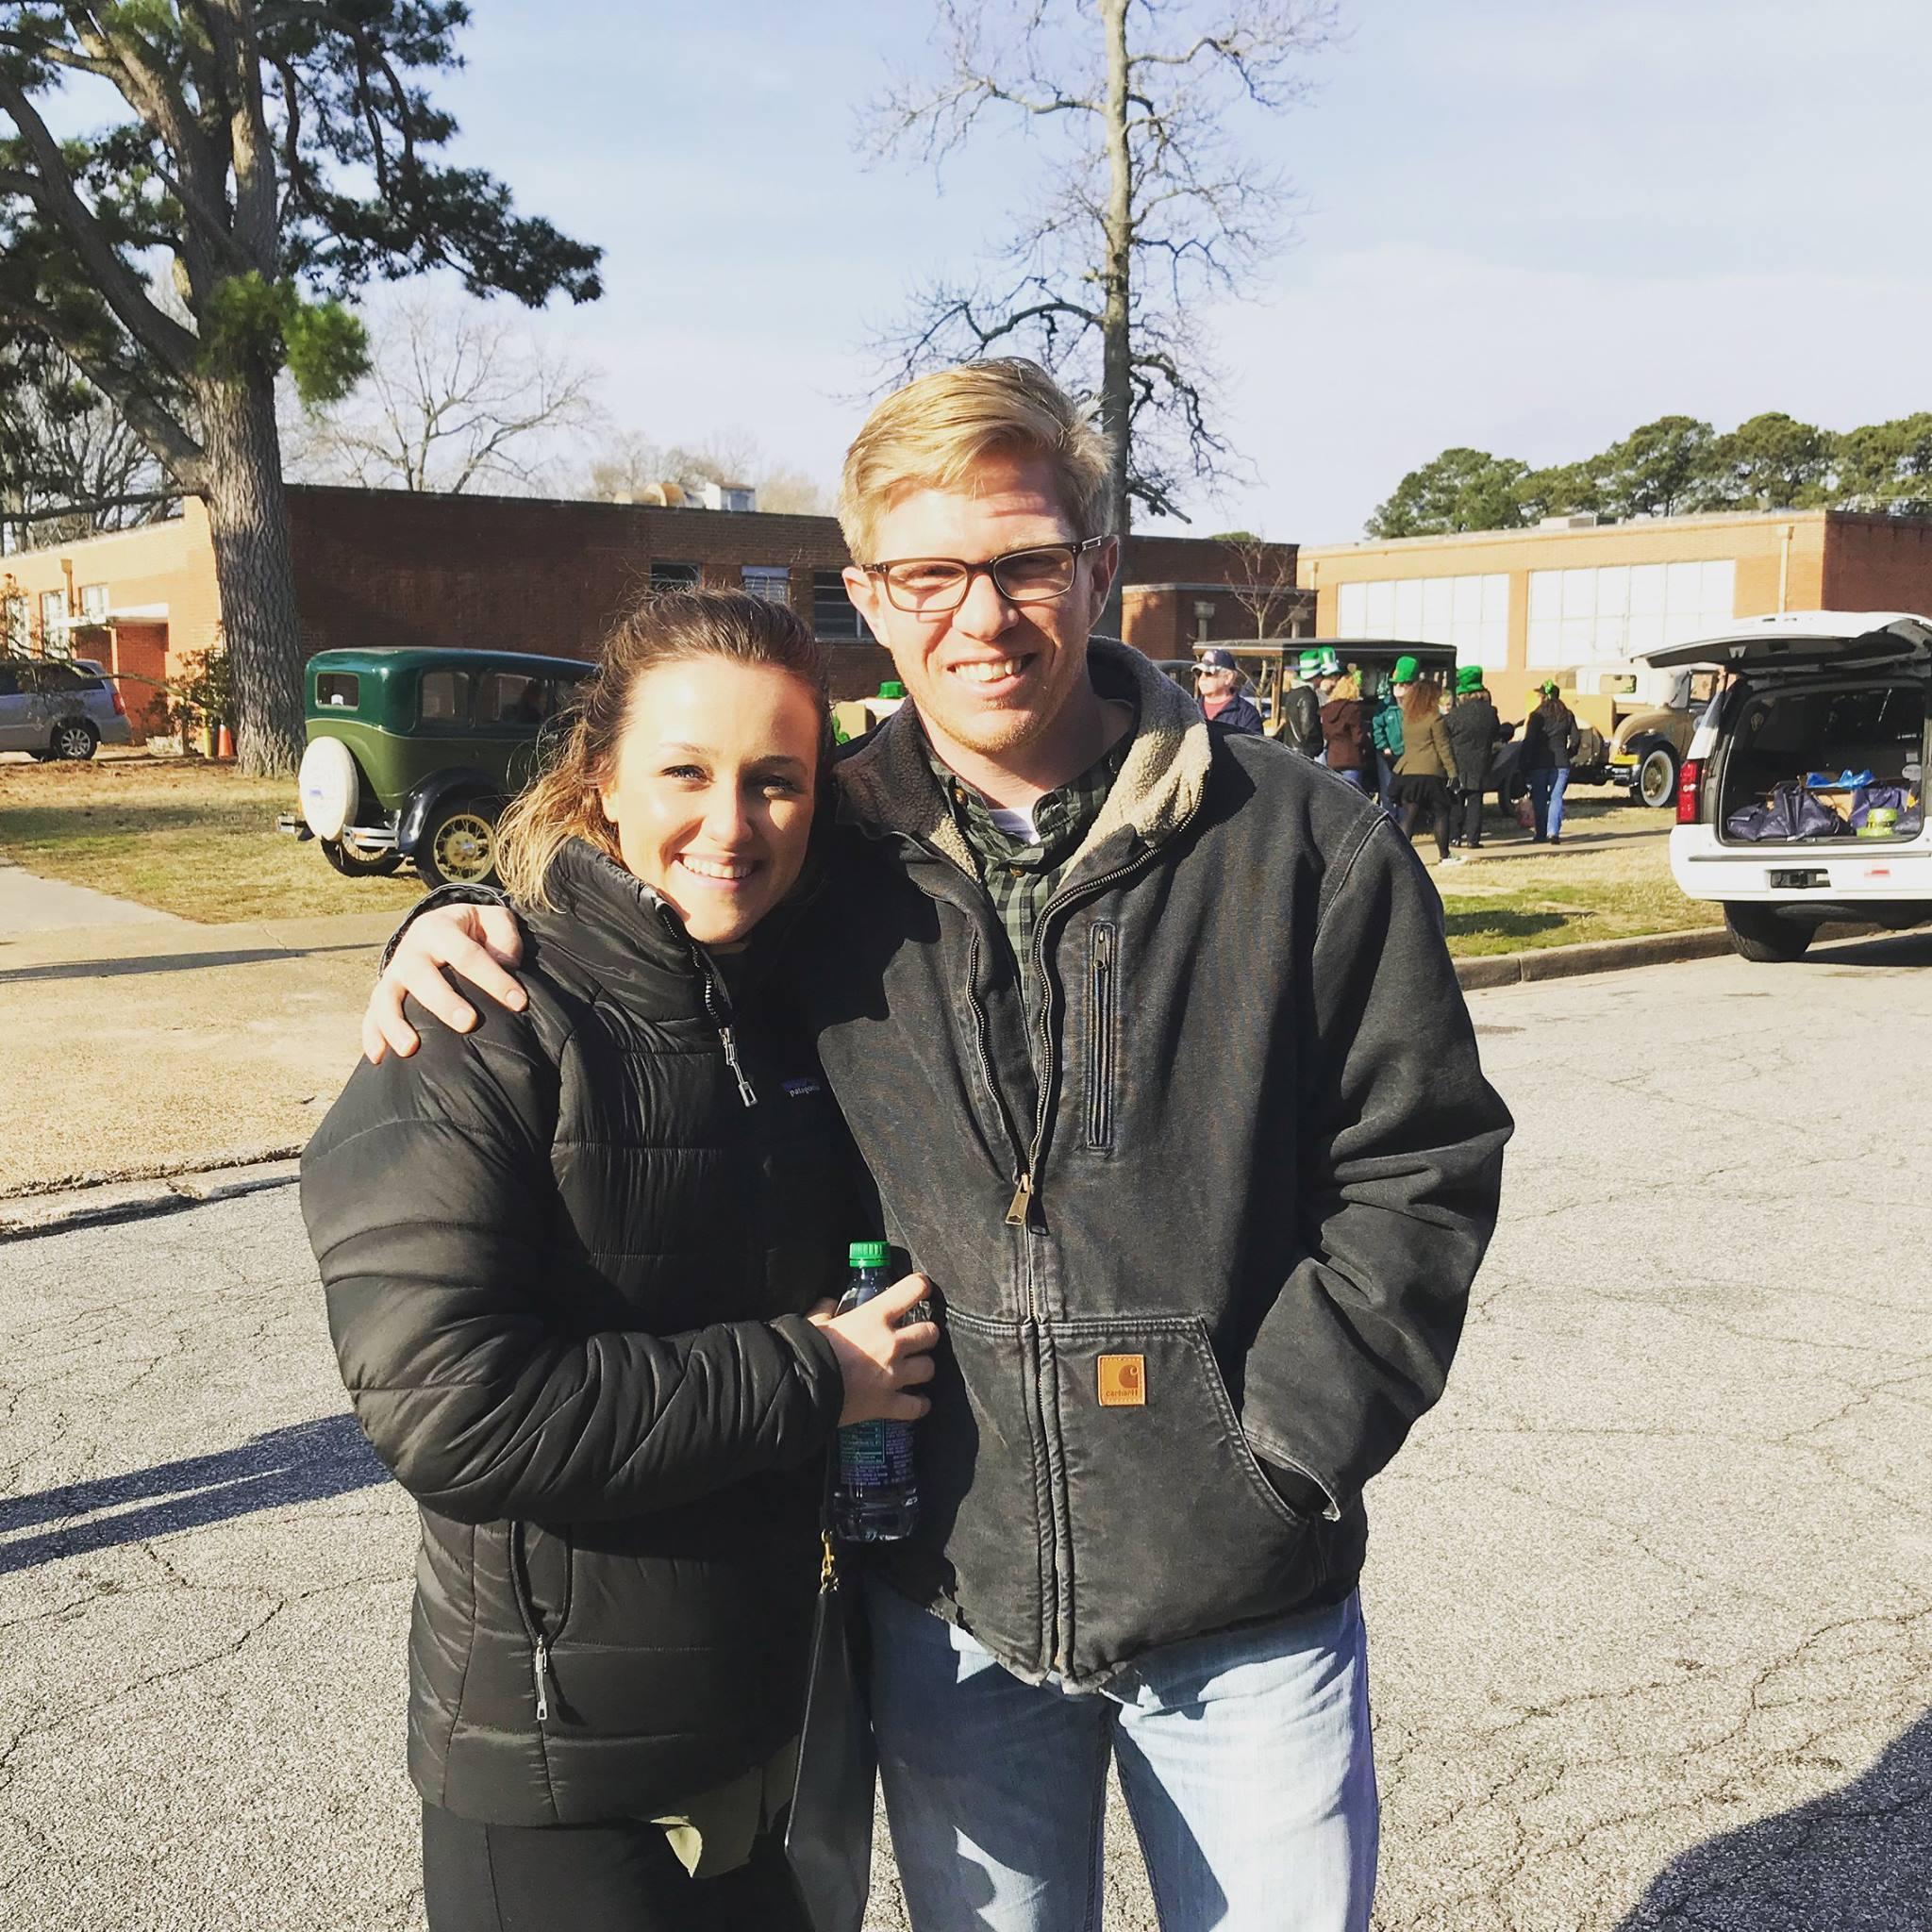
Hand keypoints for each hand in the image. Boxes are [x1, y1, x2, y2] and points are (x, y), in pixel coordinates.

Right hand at [363, 902, 527, 1062]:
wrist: (438, 926)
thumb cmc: (474, 929)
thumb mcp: (493, 920)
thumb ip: (505, 937)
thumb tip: (508, 966)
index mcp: (439, 928)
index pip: (467, 954)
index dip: (493, 979)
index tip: (519, 1002)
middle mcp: (411, 950)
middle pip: (422, 976)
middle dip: (444, 1002)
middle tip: (468, 1023)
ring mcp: (394, 973)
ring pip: (387, 998)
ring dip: (396, 1024)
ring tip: (411, 1048)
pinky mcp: (384, 993)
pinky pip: (372, 1015)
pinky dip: (372, 1036)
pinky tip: (378, 1058)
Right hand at [807, 1276, 938, 1425]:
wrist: (800, 1388)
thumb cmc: (805, 1350)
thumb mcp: (815, 1321)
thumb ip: (825, 1309)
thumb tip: (828, 1303)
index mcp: (875, 1317)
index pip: (913, 1290)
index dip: (921, 1287)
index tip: (922, 1289)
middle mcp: (892, 1343)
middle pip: (930, 1333)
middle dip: (926, 1335)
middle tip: (917, 1338)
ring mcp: (893, 1375)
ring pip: (929, 1368)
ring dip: (923, 1368)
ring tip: (915, 1370)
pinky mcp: (888, 1404)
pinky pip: (917, 1406)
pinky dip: (919, 1405)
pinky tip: (916, 1402)